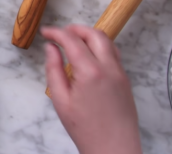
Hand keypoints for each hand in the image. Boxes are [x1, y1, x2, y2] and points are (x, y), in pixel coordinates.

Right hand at [41, 25, 141, 153]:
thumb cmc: (86, 129)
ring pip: (108, 42)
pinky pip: (114, 54)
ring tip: (74, 42)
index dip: (56, 32)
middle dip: (76, 29)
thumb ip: (54, 70)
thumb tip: (51, 49)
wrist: (114, 148)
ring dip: (90, 36)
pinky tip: (88, 57)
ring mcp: (120, 73)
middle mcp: (109, 68)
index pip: (72, 40)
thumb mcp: (60, 100)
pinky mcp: (125, 80)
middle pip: (95, 34)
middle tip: (60, 33)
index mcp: (90, 72)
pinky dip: (100, 47)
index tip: (46, 32)